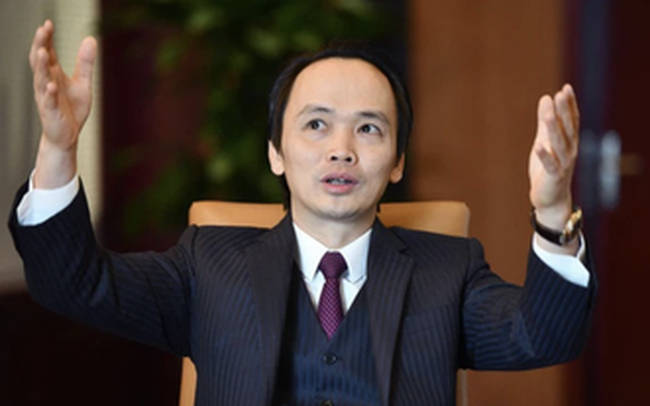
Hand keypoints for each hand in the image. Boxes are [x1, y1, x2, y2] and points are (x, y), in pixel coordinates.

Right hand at [30, 20, 96, 187]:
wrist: (67, 136)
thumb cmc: (72, 109)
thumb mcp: (82, 83)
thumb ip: (85, 63)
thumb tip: (91, 38)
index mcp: (53, 75)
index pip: (47, 53)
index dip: (46, 39)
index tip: (48, 23)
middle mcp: (46, 83)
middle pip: (40, 62)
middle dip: (40, 46)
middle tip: (42, 30)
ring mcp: (46, 98)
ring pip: (40, 79)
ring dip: (41, 66)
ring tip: (42, 52)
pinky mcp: (51, 113)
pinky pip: (48, 102)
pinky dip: (49, 93)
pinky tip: (51, 85)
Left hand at [528, 84, 579, 229]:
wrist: (550, 198)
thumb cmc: (547, 168)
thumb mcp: (544, 140)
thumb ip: (545, 121)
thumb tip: (545, 98)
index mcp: (569, 142)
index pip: (571, 120)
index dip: (569, 105)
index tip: (566, 88)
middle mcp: (570, 151)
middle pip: (567, 129)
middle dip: (564, 112)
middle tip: (560, 94)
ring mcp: (563, 164)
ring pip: (559, 144)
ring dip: (554, 129)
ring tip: (548, 113)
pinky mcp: (553, 177)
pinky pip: (550, 165)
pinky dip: (544, 156)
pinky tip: (538, 145)